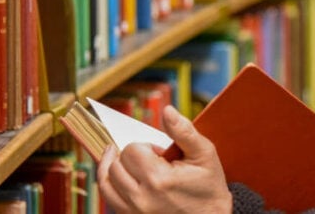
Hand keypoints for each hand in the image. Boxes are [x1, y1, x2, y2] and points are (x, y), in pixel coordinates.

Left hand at [97, 105, 232, 212]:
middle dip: (131, 155)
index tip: (159, 154)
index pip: (132, 150)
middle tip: (150, 160)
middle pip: (116, 164)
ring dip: (115, 167)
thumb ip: (184, 131)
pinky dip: (110, 182)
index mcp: (160, 179)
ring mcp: (134, 211)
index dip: (145, 146)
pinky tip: (120, 174)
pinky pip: (108, 196)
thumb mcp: (204, 154)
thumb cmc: (208, 187)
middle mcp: (142, 198)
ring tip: (127, 160)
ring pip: (106, 180)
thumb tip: (167, 111)